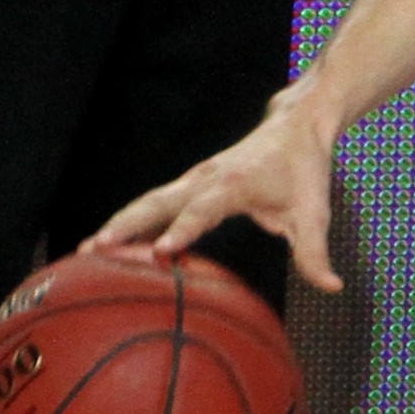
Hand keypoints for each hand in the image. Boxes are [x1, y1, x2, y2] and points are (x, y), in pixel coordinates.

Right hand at [89, 87, 351, 289]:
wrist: (294, 126)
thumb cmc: (304, 170)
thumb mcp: (315, 212)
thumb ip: (316, 252)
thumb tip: (332, 287)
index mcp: (234, 184)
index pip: (203, 210)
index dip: (182, 230)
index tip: (159, 252)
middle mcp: (205, 178)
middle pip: (156, 202)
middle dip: (125, 226)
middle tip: (93, 251)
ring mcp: (193, 179)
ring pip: (147, 202)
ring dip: (116, 224)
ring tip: (82, 253)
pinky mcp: (188, 185)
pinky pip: (153, 204)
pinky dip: (128, 221)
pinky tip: (105, 247)